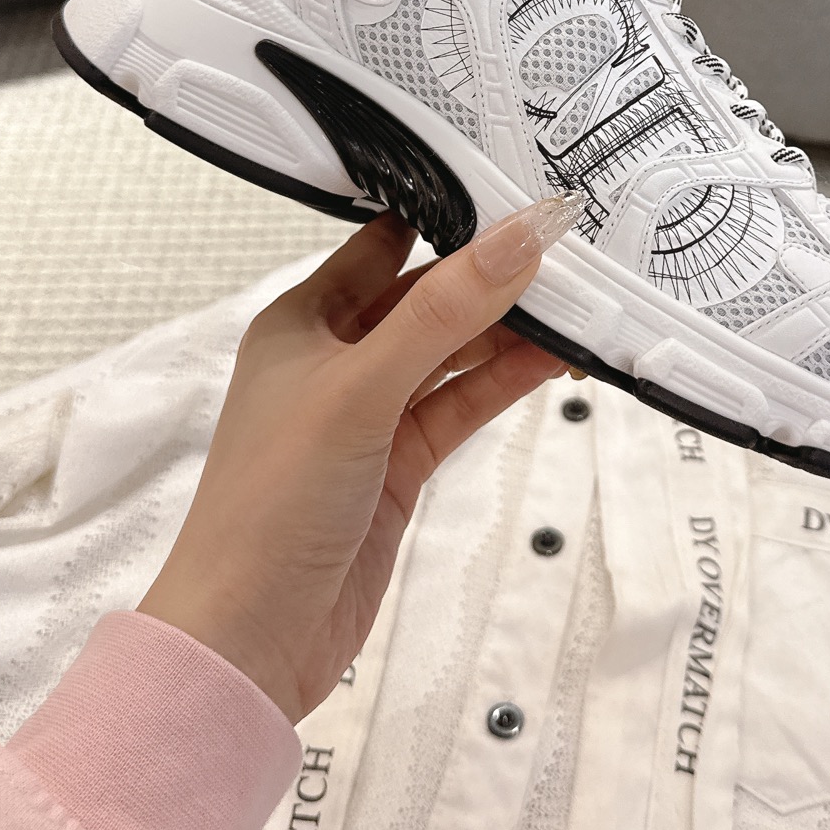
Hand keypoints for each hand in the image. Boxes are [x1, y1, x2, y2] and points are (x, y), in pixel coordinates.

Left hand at [138, 195, 584, 722]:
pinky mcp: (398, 466)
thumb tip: (517, 238)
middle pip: (427, 298)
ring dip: (510, 330)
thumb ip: (444, 312)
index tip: (511, 188)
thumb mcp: (359, 391)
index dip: (443, 214)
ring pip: (453, 354)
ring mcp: (369, 416)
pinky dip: (506, 382)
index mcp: (300, 323)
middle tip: (568, 246)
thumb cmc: (266, 511)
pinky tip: (554, 359)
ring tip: (581, 299)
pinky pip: (462, 405)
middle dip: (492, 274)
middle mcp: (333, 361)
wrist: (249, 640)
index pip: (381, 245)